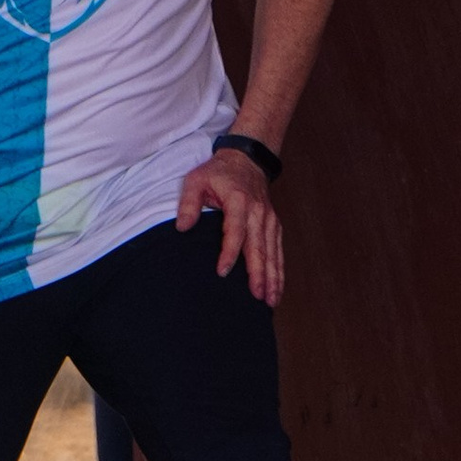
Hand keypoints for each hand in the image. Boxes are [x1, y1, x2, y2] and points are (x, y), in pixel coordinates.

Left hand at [173, 147, 282, 304]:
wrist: (246, 160)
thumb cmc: (218, 173)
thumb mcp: (196, 180)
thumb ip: (189, 204)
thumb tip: (181, 228)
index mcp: (239, 201)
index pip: (235, 230)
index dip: (229, 252)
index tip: (223, 272)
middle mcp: (258, 212)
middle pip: (259, 246)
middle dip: (259, 273)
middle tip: (257, 296)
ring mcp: (269, 219)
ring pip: (272, 252)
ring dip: (273, 277)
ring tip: (270, 300)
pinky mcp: (274, 225)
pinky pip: (278, 250)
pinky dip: (279, 270)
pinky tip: (277, 288)